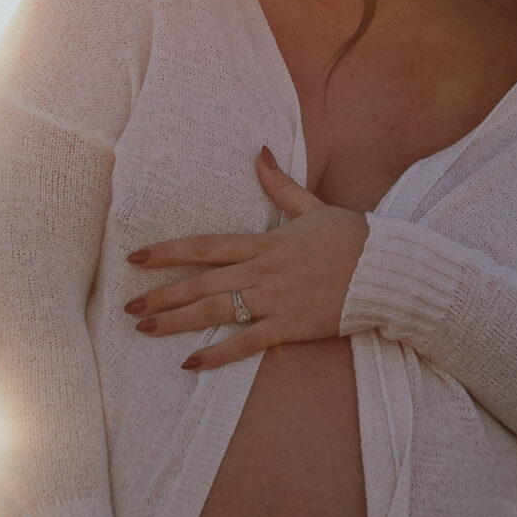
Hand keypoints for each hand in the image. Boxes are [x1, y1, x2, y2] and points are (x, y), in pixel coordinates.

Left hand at [124, 149, 368, 371]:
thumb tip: (259, 152)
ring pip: (215, 312)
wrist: (387, 270)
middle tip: (128, 306)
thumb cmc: (352, 237)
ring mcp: (274, 301)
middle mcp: (262, 271)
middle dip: (161, 294)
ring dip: (176, 321)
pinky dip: (216, 355)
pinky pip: (246, 343)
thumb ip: (281, 185)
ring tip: (144, 329)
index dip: (167, 252)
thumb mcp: (313, 207)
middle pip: (200, 283)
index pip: (204, 246)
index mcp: (264, 242)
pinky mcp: (289, 327)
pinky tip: (190, 364)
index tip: (136, 258)